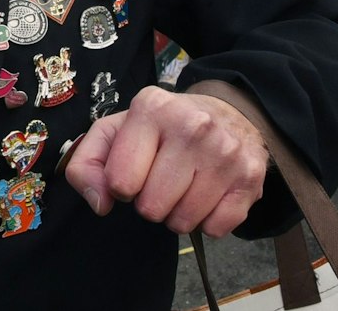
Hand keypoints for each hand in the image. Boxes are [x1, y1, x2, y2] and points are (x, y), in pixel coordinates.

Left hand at [64, 85, 267, 236]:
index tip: (134, 170)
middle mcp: (192, 126)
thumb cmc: (162, 128)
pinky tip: (208, 194)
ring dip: (177, 214)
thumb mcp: (116, 131)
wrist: (229, 113)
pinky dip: (207, 221)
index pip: (120, 181)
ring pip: (182, 223)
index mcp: (152, 108)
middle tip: (162, 179)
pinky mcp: (250, 178)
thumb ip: (87, 164)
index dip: (121, 185)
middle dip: (150, 202)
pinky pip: (214, 229)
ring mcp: (225, 152)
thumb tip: (100, 203)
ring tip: (184, 185)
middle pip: (151, 207)